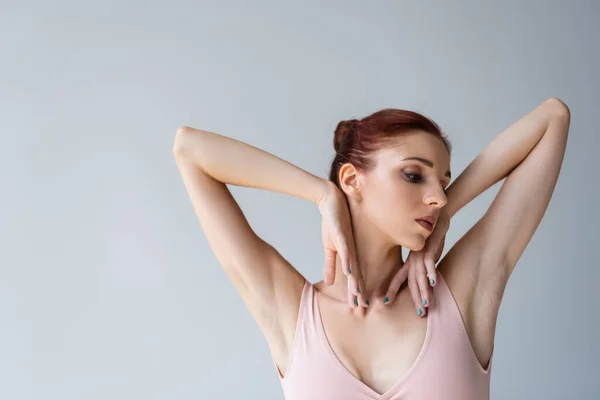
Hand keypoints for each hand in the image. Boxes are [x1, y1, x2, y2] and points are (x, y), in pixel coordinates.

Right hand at [316, 181, 368, 307]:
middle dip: (359, 291)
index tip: (359, 307)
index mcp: (349, 255)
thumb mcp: (329, 248)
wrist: (330, 201)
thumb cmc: (331, 224)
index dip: (356, 292)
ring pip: (353, 264)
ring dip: (356, 279)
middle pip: (357, 274)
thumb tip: (329, 283)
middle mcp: (352, 251)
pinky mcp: (342, 234)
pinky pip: (345, 249)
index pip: (354, 277)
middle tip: (363, 307)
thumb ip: (330, 265)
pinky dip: (347, 260)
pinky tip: (349, 271)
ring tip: (358, 293)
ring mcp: (348, 243)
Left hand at [383, 209, 449, 315]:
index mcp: (411, 260)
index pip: (400, 277)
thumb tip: (424, 277)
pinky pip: (430, 260)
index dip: (393, 289)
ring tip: (426, 303)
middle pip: (413, 281)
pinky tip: (433, 281)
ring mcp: (422, 252)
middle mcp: (414, 258)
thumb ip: (422, 263)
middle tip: (420, 314)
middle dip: (416, 298)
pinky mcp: (430, 246)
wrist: (436, 214)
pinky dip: (432, 271)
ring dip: (424, 289)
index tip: (385, 302)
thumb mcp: (424, 250)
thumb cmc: (431, 234)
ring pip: (421, 274)